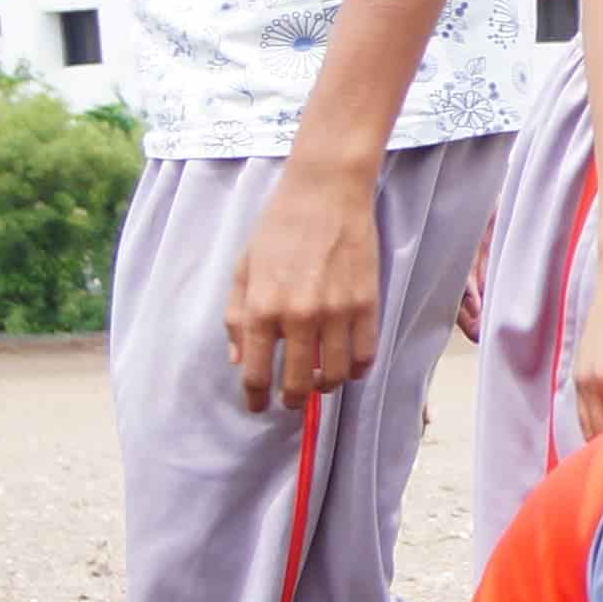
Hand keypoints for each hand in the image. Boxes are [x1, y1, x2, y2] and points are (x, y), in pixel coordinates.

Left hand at [222, 152, 385, 415]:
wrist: (325, 194)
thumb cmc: (278, 228)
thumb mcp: (243, 269)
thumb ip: (235, 316)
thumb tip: (240, 360)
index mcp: (261, 308)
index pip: (256, 373)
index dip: (255, 398)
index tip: (257, 407)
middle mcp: (298, 317)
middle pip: (297, 383)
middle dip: (292, 398)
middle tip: (291, 398)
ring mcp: (336, 313)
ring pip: (335, 375)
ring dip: (326, 385)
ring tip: (320, 380)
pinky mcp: (367, 305)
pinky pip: (365, 356)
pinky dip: (356, 368)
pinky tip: (347, 364)